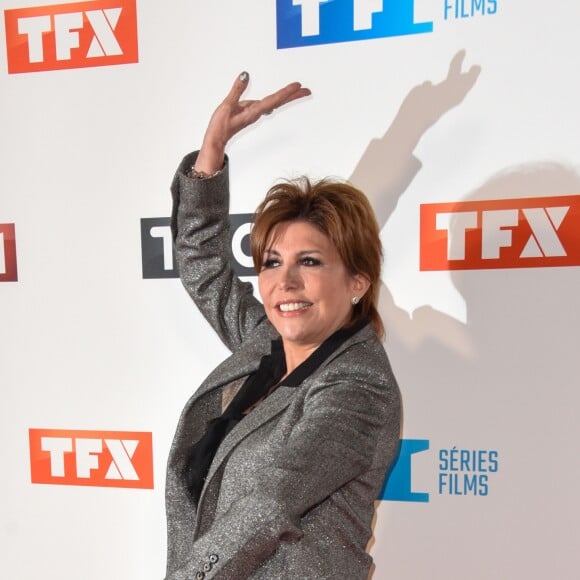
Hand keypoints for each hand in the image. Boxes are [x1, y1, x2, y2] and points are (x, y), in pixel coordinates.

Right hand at [195, 72, 310, 173]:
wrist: (217, 139)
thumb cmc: (220, 125)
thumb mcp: (227, 105)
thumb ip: (237, 90)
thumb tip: (245, 75)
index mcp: (253, 111)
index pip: (273, 100)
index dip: (286, 92)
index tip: (297, 86)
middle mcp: (257, 113)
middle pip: (278, 102)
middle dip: (293, 96)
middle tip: (307, 90)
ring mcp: (255, 113)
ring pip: (274, 102)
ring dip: (286, 97)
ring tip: (297, 90)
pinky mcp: (251, 113)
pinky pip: (266, 104)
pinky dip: (275, 100)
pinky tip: (277, 100)